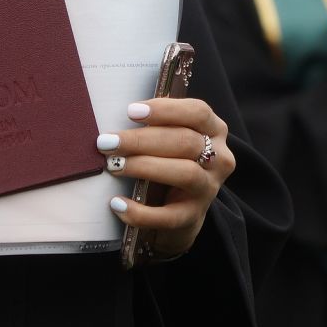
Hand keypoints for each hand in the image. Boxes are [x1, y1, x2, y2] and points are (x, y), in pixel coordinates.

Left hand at [102, 96, 236, 259]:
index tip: (131, 112)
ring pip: (185, 173)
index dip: (165, 110)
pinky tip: (117, 204)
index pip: (198, 112)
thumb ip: (156, 124)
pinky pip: (169, 216)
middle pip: (186, 142)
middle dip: (142, 140)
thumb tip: (121, 111)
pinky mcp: (194, 217)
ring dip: (145, 167)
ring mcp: (209, 189)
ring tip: (113, 166)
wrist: (180, 208)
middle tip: (107, 142)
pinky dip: (141, 212)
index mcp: (214, 130)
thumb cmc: (169, 160)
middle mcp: (219, 158)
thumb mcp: (170, 138)